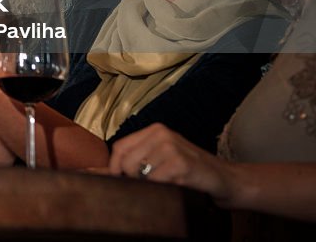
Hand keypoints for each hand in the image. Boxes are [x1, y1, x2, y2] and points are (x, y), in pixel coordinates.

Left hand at [108, 123, 237, 203]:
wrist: (228, 181)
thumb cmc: (190, 173)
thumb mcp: (161, 160)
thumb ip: (133, 162)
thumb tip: (92, 172)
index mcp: (155, 130)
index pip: (119, 148)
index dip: (115, 168)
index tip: (120, 182)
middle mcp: (162, 134)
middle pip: (126, 161)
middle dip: (132, 179)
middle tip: (151, 186)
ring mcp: (172, 147)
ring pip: (139, 172)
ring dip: (148, 186)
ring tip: (166, 186)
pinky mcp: (181, 163)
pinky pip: (156, 181)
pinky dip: (161, 190)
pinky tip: (176, 188)